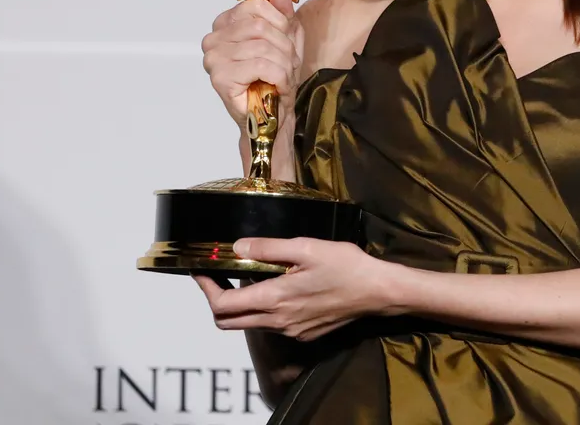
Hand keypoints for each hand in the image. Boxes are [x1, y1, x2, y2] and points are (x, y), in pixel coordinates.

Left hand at [192, 238, 402, 340]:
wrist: (378, 292)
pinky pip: (272, 325)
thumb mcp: (306, 247)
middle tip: (217, 276)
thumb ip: (269, 248)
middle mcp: (278, 322)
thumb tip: (238, 246)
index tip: (201, 270)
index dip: (206, 288)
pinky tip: (278, 286)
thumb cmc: (346, 266)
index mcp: (275, 299)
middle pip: (228, 322)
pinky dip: (263, 308)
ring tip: (247, 275)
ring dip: (240, 304)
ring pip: (249, 324)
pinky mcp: (303, 334)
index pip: (223, 305)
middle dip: (215, 300)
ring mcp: (291, 331)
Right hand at [201, 0, 303, 127]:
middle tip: (288, 64)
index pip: (255, 6)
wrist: (272, 117)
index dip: (280, 22)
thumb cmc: (275, 78)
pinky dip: (279, 77)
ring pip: (263, 47)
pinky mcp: (220, 78)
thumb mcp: (286, 38)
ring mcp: (213, 59)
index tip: (286, 40)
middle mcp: (213, 39)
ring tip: (284, 77)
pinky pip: (261, 65)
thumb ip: (283, 12)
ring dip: (284, 65)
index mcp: (225, 24)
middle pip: (260, 27)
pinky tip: (278, 87)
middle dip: (284, 47)